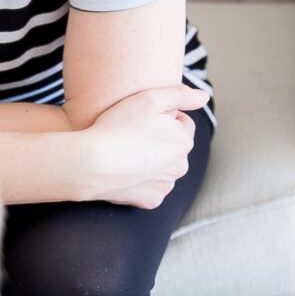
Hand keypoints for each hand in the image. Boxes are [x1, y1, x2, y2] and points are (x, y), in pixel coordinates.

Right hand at [78, 85, 209, 207]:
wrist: (91, 164)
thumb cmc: (118, 128)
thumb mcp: (150, 98)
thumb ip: (181, 94)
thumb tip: (203, 97)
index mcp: (184, 141)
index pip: (181, 122)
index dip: (160, 117)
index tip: (141, 119)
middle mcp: (180, 166)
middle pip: (172, 146)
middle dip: (158, 140)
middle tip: (132, 134)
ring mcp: (165, 186)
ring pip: (162, 167)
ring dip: (150, 160)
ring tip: (126, 153)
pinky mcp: (150, 201)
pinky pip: (150, 187)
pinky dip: (140, 180)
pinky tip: (125, 171)